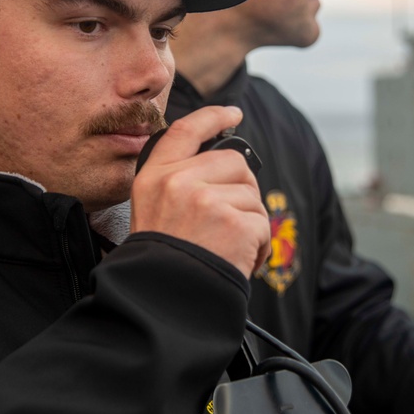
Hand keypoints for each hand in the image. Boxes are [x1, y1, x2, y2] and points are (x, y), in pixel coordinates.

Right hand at [130, 105, 270, 277]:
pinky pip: (262, 225)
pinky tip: (240, 261)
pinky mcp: (233, 223)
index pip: (186, 131)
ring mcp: (206, 201)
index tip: (233, 113)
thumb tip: (225, 163)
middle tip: (228, 223)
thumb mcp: (151, 210)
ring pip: (251, 195)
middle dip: (242, 191)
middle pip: (234, 163)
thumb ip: (180, 181)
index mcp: (154, 176)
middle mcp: (178, 182)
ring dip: (250, 225)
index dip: (213, 117)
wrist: (162, 300)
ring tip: (228, 248)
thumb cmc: (161, 262)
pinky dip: (259, 247)